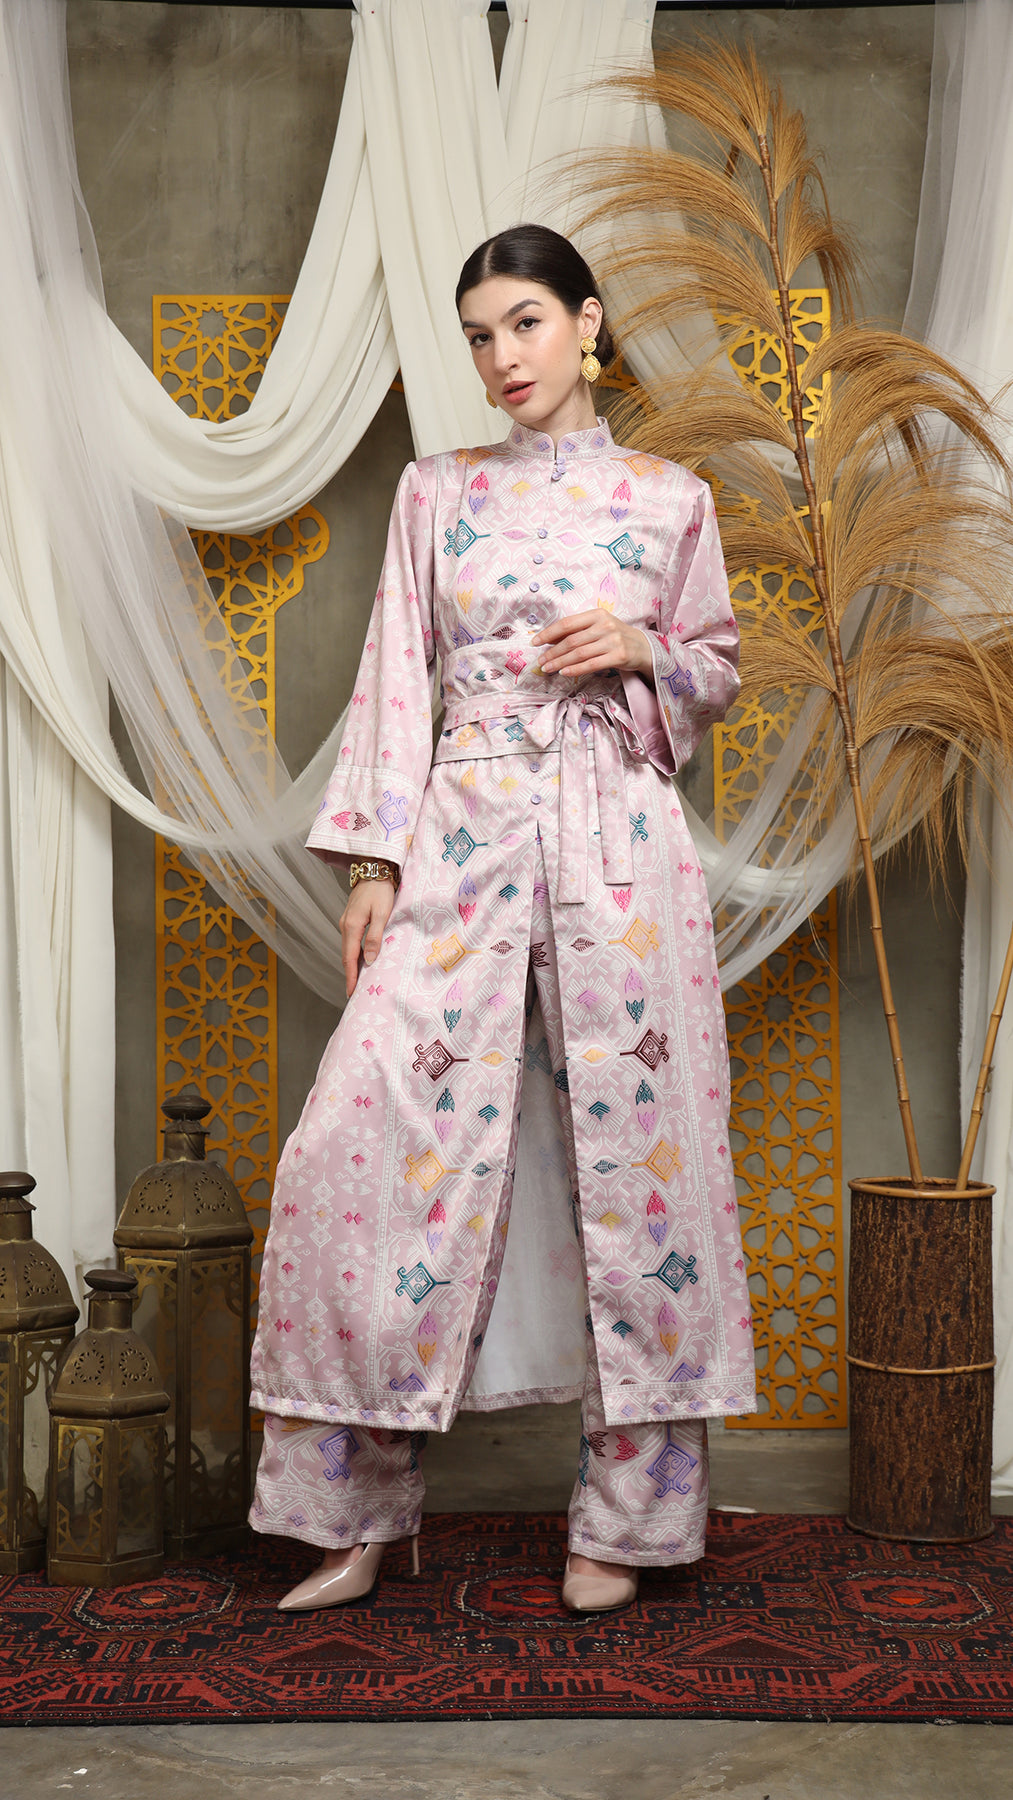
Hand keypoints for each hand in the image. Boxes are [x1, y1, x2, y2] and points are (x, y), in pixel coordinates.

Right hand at [340, 879, 395, 997]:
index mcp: (352, 926)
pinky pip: (351, 941)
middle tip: (354, 992)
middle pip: (346, 955)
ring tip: (358, 980)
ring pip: (348, 948)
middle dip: (350, 974)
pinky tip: (360, 959)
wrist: (374, 868)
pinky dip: (354, 953)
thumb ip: (375, 937)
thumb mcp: (382, 914)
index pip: (349, 958)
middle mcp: (345, 925)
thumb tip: (369, 960)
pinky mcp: (351, 918)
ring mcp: (346, 921)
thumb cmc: (381, 890)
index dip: (351, 976)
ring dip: (352, 964)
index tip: (351, 992)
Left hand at [533, 610, 652, 680]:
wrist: (643, 647)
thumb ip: (577, 631)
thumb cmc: (615, 636)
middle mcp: (605, 625)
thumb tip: (549, 640)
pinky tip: (564, 672)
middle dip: (552, 652)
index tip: (535, 642)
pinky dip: (576, 669)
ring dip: (560, 662)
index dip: (548, 633)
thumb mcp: (598, 627)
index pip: (567, 623)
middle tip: (540, 661)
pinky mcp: (619, 656)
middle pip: (571, 640)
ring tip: (548, 668)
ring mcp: (613, 640)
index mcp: (597, 614)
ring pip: (579, 653)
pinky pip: (592, 664)